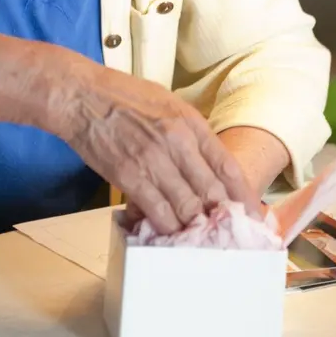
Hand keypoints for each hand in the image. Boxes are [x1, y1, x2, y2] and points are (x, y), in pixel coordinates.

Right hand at [59, 61, 258, 233]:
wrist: (81, 96)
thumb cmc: (122, 96)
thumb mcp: (168, 104)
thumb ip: (189, 133)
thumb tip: (205, 163)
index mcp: (190, 122)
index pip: (228, 166)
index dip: (244, 196)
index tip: (254, 214)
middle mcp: (178, 142)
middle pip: (212, 192)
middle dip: (223, 218)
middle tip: (230, 236)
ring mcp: (154, 161)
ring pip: (187, 208)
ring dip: (195, 228)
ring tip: (201, 241)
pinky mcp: (129, 177)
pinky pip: (157, 212)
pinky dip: (167, 228)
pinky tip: (170, 235)